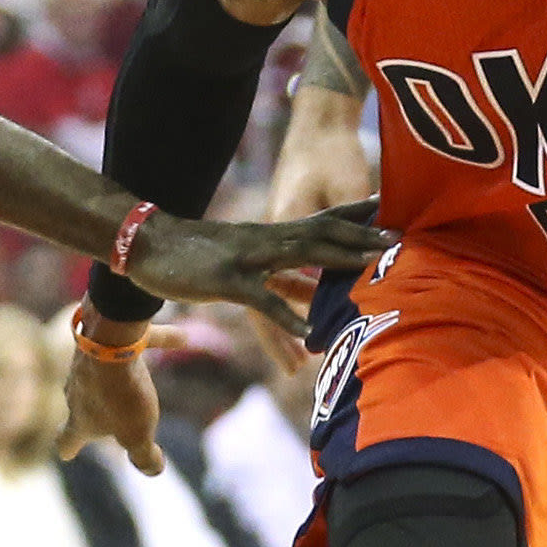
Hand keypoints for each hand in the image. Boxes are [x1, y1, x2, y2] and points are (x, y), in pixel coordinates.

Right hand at [62, 336, 164, 474]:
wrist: (110, 340)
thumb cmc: (120, 395)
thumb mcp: (137, 435)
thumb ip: (144, 456)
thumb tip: (154, 470)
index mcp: (80, 419)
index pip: (66, 439)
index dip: (68, 447)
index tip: (67, 453)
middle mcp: (76, 391)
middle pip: (80, 405)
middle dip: (92, 412)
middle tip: (106, 420)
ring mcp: (86, 363)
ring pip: (102, 373)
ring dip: (118, 378)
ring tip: (140, 382)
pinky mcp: (101, 336)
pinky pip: (131, 344)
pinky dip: (149, 343)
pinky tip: (182, 338)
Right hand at [126, 200, 391, 338]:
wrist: (146, 243)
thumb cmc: (197, 254)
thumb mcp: (247, 260)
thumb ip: (281, 271)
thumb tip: (313, 288)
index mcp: (273, 232)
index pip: (325, 221)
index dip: (360, 217)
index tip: (395, 214)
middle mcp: (266, 239)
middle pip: (323, 234)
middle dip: (362, 237)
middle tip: (400, 240)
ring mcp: (247, 258)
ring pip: (300, 256)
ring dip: (337, 261)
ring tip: (372, 267)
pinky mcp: (225, 280)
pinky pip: (260, 298)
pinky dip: (284, 313)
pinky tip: (306, 332)